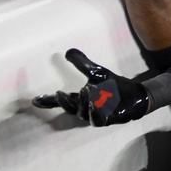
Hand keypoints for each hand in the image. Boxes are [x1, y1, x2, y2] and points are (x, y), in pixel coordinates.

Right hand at [32, 49, 149, 125]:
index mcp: (81, 99)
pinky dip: (95, 112)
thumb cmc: (114, 86)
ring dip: (82, 103)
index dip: (48, 101)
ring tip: (85, 91)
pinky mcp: (108, 119)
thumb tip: (66, 51)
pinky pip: (98, 119)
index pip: (62, 100)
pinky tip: (95, 104)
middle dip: (63, 102)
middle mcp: (86, 108)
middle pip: (70, 108)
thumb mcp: (97, 72)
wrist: (135, 95)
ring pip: (83, 113)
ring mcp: (96, 115)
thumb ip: (82, 63)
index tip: (35, 99)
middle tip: (59, 93)